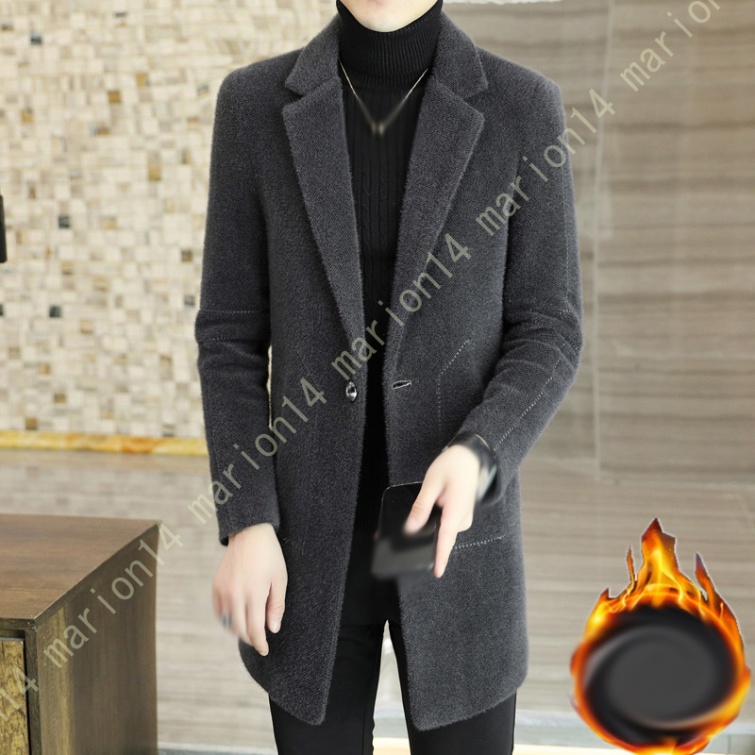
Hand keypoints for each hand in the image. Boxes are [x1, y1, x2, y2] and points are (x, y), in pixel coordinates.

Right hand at [212, 522, 287, 655]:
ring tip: (250, 628)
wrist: (249, 534)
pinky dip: (227, 619)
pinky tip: (237, 616)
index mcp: (254, 594)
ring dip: (239, 630)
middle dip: (251, 639)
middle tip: (259, 639)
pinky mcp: (216, 586)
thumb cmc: (269, 556)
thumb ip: (276, 606)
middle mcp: (236, 595)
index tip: (265, 650)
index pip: (255, 630)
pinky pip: (219, 611)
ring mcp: (223, 591)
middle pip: (240, 630)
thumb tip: (272, 630)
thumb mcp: (280, 579)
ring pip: (228, 623)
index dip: (260, 643)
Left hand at [403, 444, 481, 577]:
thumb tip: (411, 527)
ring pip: (443, 531)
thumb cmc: (453, 466)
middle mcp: (463, 519)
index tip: (437, 572)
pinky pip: (446, 525)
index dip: (441, 557)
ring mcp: (463, 518)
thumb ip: (421, 506)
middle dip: (424, 542)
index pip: (447, 539)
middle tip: (402, 540)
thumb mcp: (432, 483)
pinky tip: (425, 517)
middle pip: (442, 538)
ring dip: (429, 531)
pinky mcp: (460, 516)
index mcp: (457, 511)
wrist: (470, 457)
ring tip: (412, 523)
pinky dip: (435, 524)